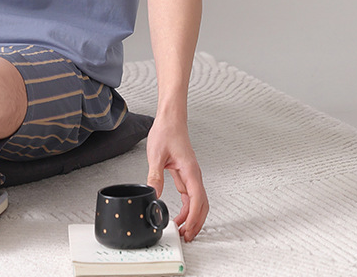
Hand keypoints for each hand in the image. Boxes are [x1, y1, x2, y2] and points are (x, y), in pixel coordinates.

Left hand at [145, 117, 207, 241]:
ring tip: (182, 229)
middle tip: (186, 236)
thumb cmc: (166, 132)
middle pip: (202, 205)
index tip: (187, 230)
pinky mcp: (185, 174)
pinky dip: (187, 207)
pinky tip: (179, 214)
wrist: (170, 120)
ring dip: (192, 217)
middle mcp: (194, 175)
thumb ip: (155, 176)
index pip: (197, 200)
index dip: (194, 218)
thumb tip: (154, 195)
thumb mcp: (156, 155)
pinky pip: (190, 195)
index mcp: (190, 171)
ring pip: (197, 202)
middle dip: (196, 223)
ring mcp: (191, 175)